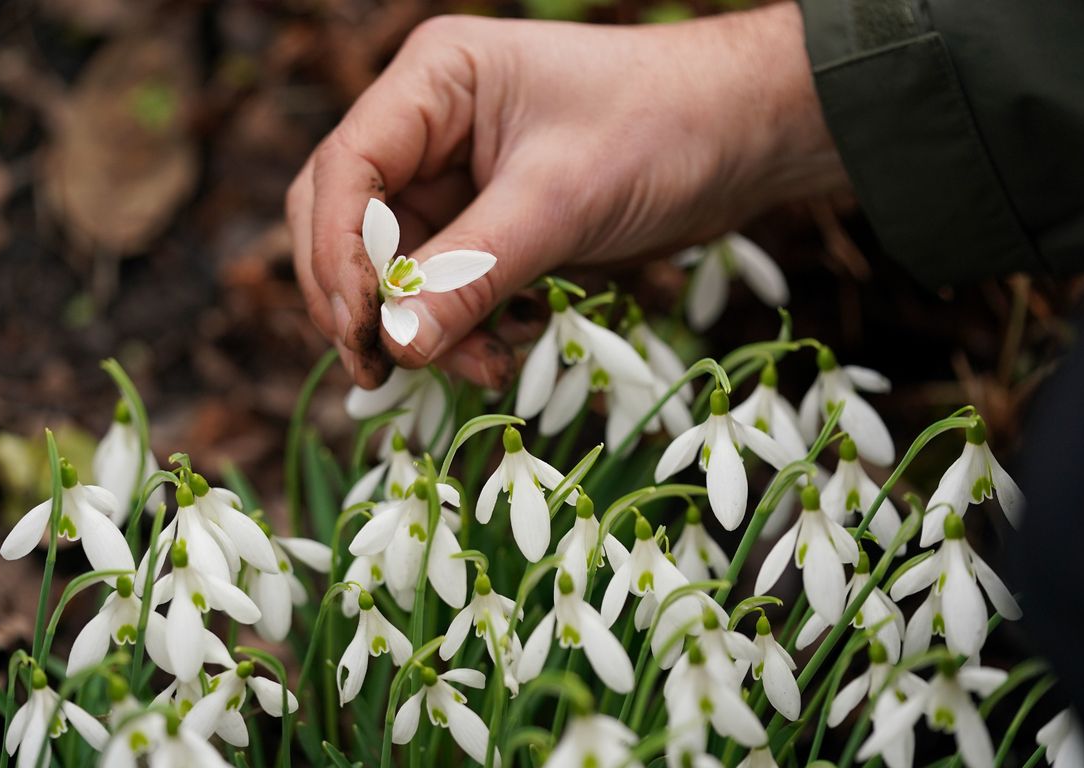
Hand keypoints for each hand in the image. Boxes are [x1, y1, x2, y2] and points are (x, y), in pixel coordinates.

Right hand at [287, 2, 846, 388]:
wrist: (746, 134)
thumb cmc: (665, 130)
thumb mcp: (562, 202)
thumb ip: (471, 274)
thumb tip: (395, 347)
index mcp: (434, 82)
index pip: (345, 169)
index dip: (337, 257)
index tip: (360, 333)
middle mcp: (429, 124)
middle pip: (346, 218)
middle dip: (362, 298)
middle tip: (381, 369)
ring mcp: (456, 174)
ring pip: (394, 264)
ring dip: (417, 325)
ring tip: (477, 367)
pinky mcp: (488, 219)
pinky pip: (443, 284)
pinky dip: (456, 326)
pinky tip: (496, 352)